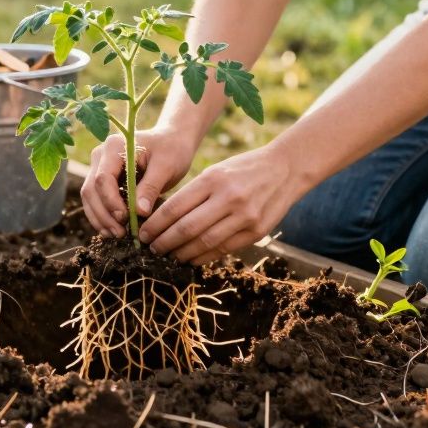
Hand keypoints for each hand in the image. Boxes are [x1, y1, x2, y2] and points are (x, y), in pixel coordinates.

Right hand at [81, 126, 196, 237]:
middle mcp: (101, 154)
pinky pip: (95, 199)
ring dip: (100, 218)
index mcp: (115, 146)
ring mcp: (99, 166)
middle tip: (120, 233)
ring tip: (117, 235)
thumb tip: (139, 212)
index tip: (125, 219)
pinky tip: (113, 230)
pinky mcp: (102, 178)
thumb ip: (151, 187)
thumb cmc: (171, 151)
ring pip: (90, 196)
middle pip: (91, 189)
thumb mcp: (166, 167)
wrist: (172, 142)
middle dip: (104, 214)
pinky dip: (102, 216)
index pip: (103, 178)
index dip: (111, 201)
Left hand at [138, 144, 297, 263]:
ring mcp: (244, 217)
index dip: (155, 224)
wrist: (285, 169)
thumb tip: (164, 219)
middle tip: (151, 248)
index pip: (175, 207)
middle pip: (187, 228)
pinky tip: (190, 258)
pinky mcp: (256, 232)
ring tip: (168, 256)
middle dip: (164, 242)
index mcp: (213, 179)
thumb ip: (194, 194)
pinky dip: (203, 257)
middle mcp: (228, 198)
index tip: (142, 234)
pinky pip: (223, 249)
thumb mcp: (216, 171)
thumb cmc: (243, 169)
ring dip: (182, 253)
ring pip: (204, 243)